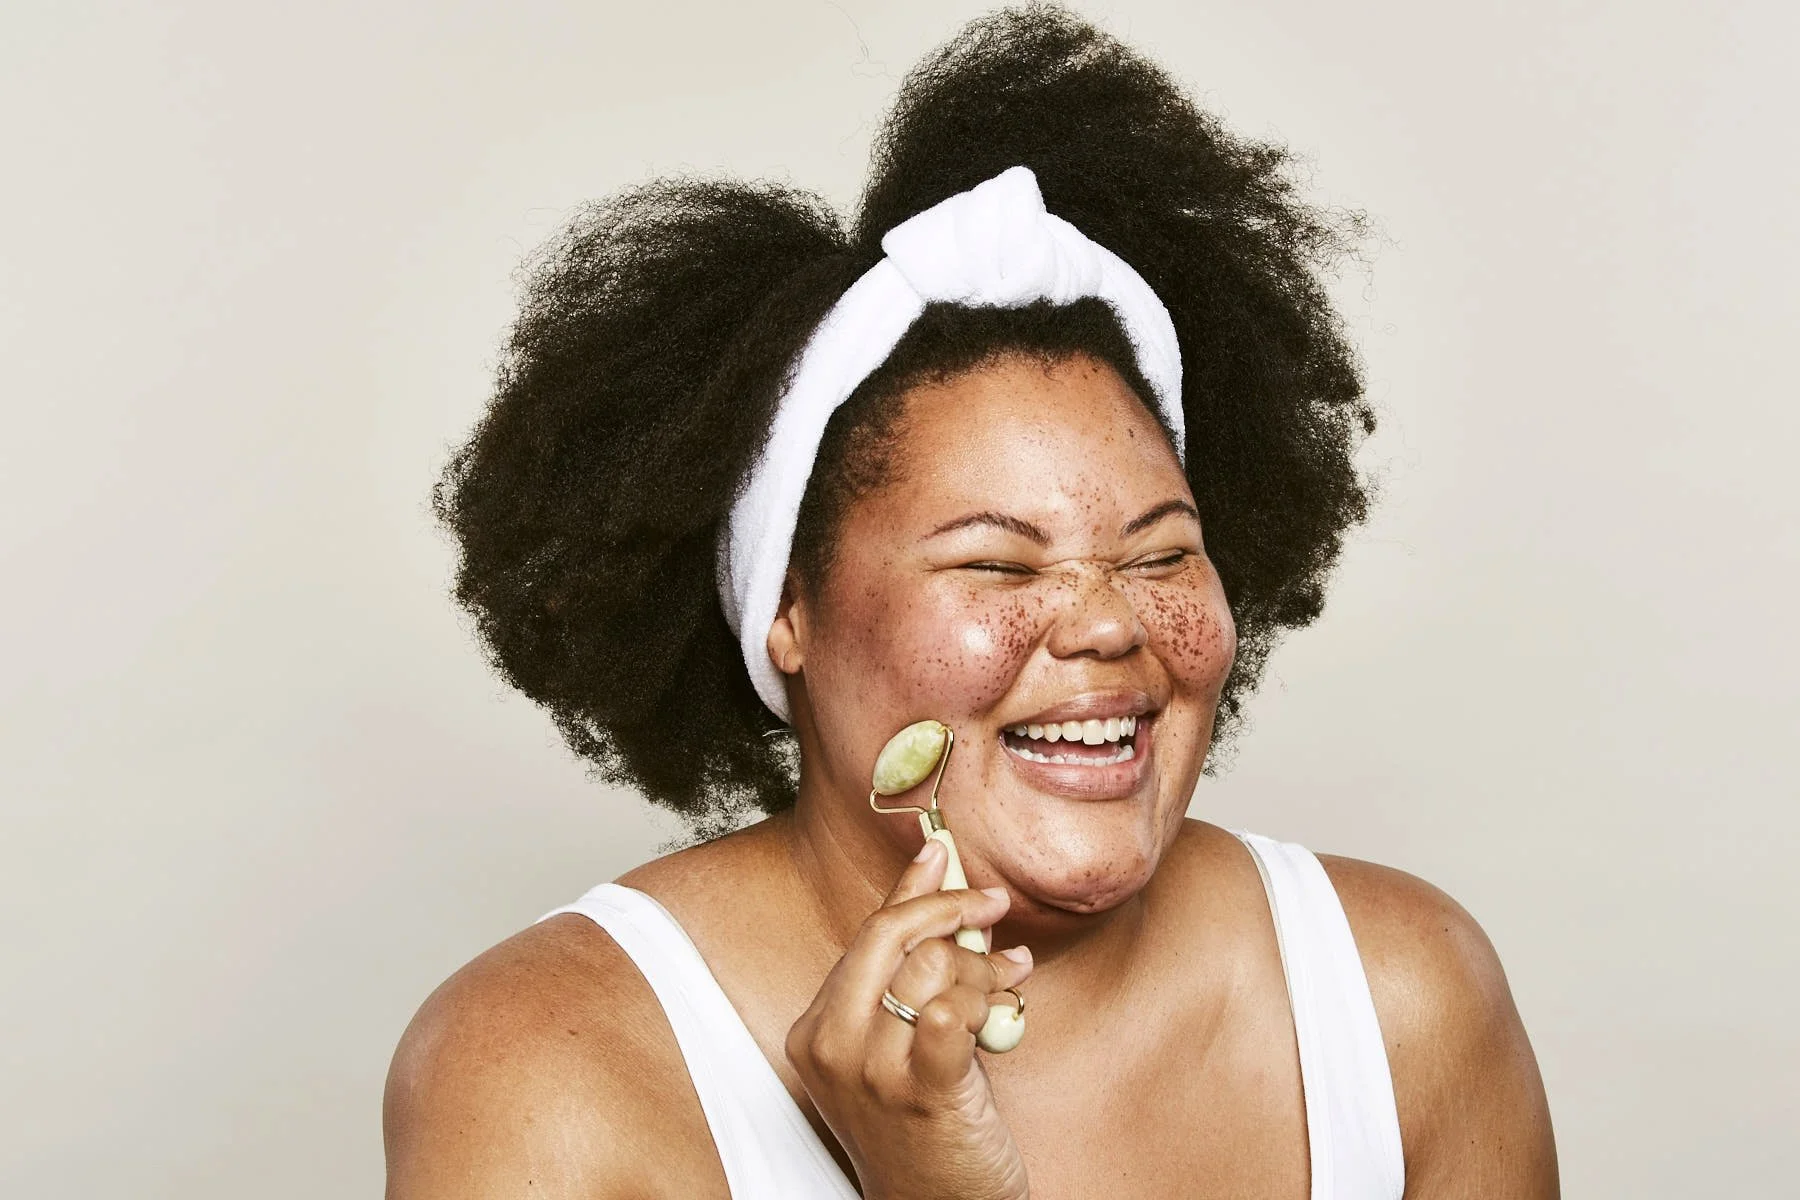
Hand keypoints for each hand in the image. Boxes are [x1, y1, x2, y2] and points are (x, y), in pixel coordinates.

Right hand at [786, 839, 1034, 1199]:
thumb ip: (911, 975)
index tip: (941, 853)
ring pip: (931, 967)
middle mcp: (832, 1046)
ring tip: (1009, 975)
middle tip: (991, 901)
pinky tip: (1007, 999)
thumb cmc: (922, 1126)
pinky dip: (984, 997)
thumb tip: (945, 890)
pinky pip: (953, 1013)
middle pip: (887, 936)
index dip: (910, 889)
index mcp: (815, 1030)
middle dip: (947, 906)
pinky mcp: (922, 1094)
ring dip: (983, 962)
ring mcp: (873, 1073)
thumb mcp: (898, 1044)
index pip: (864, 936)